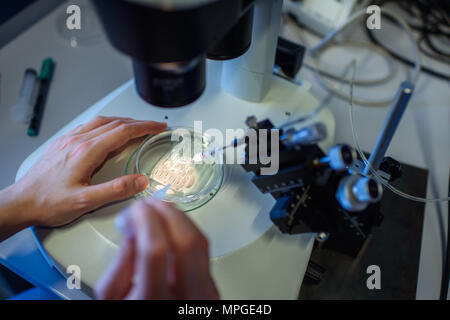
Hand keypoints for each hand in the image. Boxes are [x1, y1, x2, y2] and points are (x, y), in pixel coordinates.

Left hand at [9, 116, 165, 227]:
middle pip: (114, 123)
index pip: (122, 132)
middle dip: (138, 122)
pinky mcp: (62, 144)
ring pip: (101, 122)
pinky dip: (106, 124)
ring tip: (136, 125)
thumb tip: (140, 181)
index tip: (158, 126)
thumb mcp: (85, 202)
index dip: (144, 127)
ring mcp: (68, 140)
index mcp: (85, 152)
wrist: (20, 202)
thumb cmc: (48, 202)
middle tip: (153, 125)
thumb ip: (115, 190)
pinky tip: (107, 130)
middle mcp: (77, 141)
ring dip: (122, 121)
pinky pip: (88, 126)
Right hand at [94, 199, 218, 299]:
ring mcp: (203, 294)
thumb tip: (133, 227)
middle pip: (186, 241)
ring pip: (201, 242)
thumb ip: (120, 262)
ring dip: (180, 217)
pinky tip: (174, 225)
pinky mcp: (212, 289)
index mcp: (152, 302)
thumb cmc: (133, 313)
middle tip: (150, 204)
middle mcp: (185, 298)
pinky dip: (188, 231)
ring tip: (161, 209)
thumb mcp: (111, 297)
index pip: (155, 249)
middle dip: (167, 212)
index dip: (146, 221)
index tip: (136, 209)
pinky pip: (204, 250)